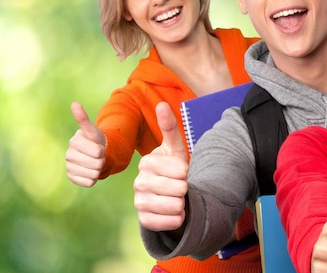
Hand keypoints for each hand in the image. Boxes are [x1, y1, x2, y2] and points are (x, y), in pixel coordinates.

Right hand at [65, 101, 106, 186]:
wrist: (94, 155)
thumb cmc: (95, 141)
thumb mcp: (93, 130)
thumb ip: (83, 119)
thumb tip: (74, 103)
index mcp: (74, 141)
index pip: (97, 151)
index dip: (102, 150)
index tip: (99, 147)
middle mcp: (68, 155)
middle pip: (96, 163)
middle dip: (101, 161)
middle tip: (98, 157)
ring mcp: (69, 167)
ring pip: (93, 174)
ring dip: (98, 170)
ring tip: (95, 164)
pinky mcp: (71, 178)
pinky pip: (89, 183)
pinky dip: (93, 179)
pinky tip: (90, 172)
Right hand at [134, 101, 188, 231]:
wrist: (170, 195)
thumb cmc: (174, 168)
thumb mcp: (175, 148)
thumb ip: (169, 128)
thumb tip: (162, 104)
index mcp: (147, 162)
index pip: (179, 170)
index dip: (187, 172)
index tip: (183, 172)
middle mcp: (139, 182)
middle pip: (178, 188)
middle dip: (186, 188)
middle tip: (181, 187)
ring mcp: (139, 201)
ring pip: (173, 206)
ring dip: (183, 204)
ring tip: (180, 199)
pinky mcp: (144, 220)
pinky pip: (167, 222)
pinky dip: (177, 219)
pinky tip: (177, 212)